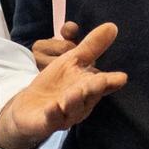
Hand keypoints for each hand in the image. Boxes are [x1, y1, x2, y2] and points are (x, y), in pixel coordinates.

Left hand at [0, 22, 126, 148]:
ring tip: (75, 92)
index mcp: (88, 89)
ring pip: (71, 108)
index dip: (110, 82)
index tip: (121, 77)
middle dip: (95, 88)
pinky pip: (51, 119)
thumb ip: (91, 47)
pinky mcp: (46, 123)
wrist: (27, 108)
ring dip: (74, 101)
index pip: (102, 85)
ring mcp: (64, 115)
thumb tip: (112, 26)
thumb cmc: (55, 84)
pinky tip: (53, 106)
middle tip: (101, 81)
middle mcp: (80, 104)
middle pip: (88, 96)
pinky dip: (53, 113)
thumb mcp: (72, 61)